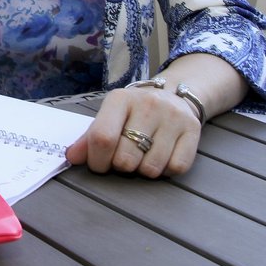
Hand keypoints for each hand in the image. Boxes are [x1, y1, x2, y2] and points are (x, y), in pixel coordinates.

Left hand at [65, 83, 200, 177]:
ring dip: (143, 170)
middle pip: (126, 158)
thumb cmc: (134, 113)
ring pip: (151, 168)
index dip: (97, 160)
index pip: (102, 137)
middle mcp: (148, 104)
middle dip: (121, 166)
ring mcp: (173, 116)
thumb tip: (72, 158)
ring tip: (144, 155)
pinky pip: (175, 168)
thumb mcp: (110, 117)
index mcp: (120, 99)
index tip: (99, 164)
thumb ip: (89, 138)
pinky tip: (162, 156)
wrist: (174, 94)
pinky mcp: (193, 130)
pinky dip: (165, 170)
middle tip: (125, 157)